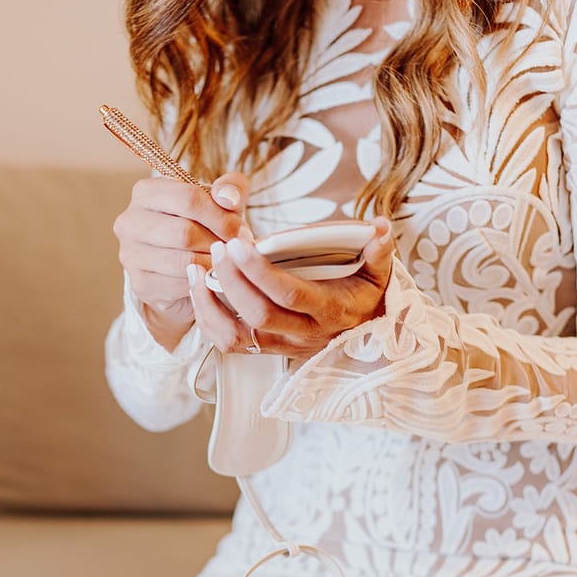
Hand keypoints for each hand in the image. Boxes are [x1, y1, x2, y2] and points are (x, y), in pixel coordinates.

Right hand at [113, 172, 251, 350]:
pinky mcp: (140, 283)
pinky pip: (179, 284)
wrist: (184, 268)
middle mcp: (130, 221)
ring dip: (213, 264)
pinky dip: (202, 282)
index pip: (188, 198)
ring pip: (182, 261)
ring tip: (227, 262)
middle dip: (218, 243)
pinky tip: (211, 277)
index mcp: (146, 191)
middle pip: (184, 232)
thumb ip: (231, 189)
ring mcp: (131, 254)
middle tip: (237, 251)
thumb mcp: (220, 203)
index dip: (221, 216)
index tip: (240, 230)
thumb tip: (228, 198)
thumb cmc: (203, 227)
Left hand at [186, 210, 394, 361]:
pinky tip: (199, 288)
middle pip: (258, 314)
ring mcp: (281, 346)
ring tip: (196, 268)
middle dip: (231, 280)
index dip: (260, 272)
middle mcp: (303, 334)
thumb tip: (380, 226)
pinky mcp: (265, 350)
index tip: (238, 243)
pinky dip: (207, 318)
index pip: (289, 294)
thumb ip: (379, 250)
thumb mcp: (378, 273)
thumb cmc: (366, 297)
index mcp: (329, 311)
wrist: (364, 336)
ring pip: (236, 336)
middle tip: (217, 246)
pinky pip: (228, 343)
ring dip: (210, 304)